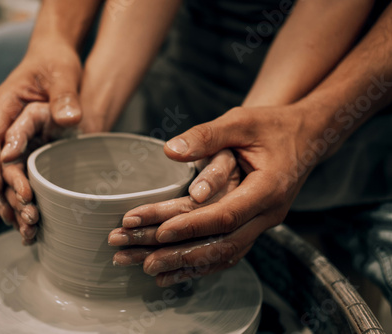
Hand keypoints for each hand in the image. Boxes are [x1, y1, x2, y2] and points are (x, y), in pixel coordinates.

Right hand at [0, 35, 82, 244]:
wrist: (58, 61)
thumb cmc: (56, 63)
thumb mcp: (62, 73)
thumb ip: (64, 95)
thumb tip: (69, 121)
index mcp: (4, 105)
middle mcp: (4, 124)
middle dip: (4, 192)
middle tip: (20, 218)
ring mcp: (14, 137)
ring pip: (6, 174)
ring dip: (13, 201)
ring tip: (25, 230)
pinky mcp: (28, 146)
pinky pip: (21, 173)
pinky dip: (25, 194)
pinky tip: (33, 216)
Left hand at [109, 104, 316, 285]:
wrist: (307, 138)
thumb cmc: (273, 126)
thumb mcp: (242, 121)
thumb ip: (207, 135)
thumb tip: (170, 150)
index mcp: (268, 188)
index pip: (226, 216)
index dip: (192, 226)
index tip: (160, 232)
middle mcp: (268, 214)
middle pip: (221, 244)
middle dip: (179, 253)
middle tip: (141, 259)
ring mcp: (263, 224)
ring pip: (223, 255)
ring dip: (186, 265)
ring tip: (148, 270)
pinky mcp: (254, 227)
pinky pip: (228, 253)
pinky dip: (201, 265)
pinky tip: (174, 273)